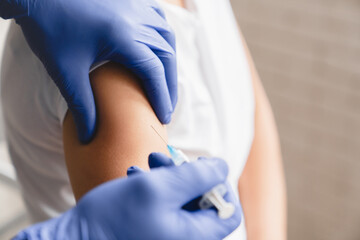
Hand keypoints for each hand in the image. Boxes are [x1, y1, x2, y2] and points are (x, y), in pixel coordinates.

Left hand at [1, 0, 176, 142]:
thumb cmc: (49, 28)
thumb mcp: (65, 71)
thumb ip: (82, 106)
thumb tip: (89, 136)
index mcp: (124, 37)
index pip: (154, 72)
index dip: (162, 97)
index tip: (164, 118)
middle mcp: (136, 19)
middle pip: (166, 56)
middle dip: (170, 84)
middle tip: (167, 106)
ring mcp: (135, 5)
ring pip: (166, 36)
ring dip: (169, 61)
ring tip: (165, 82)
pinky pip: (157, 17)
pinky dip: (162, 36)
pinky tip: (156, 47)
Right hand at [14, 155, 240, 239]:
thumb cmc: (115, 217)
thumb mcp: (160, 187)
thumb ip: (198, 175)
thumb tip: (221, 167)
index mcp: (194, 236)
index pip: (228, 211)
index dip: (218, 184)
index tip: (196, 169)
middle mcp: (185, 239)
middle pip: (204, 201)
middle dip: (185, 173)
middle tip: (163, 158)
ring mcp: (168, 236)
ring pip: (182, 200)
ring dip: (167, 175)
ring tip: (146, 162)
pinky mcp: (153, 232)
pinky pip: (165, 206)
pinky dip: (155, 187)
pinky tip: (136, 176)